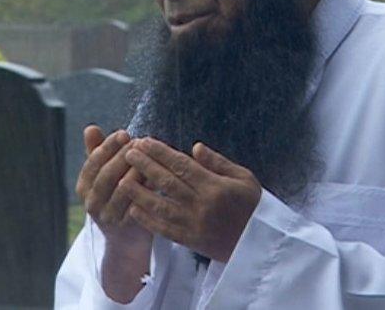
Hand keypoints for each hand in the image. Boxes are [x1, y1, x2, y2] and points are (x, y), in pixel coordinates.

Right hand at [76, 125, 151, 248]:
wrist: (127, 237)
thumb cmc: (116, 195)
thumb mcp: (105, 175)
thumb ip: (98, 152)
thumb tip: (90, 127)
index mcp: (83, 187)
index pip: (93, 163)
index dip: (107, 147)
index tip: (124, 133)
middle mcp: (92, 203)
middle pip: (106, 175)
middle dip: (123, 156)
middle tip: (139, 141)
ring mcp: (108, 217)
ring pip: (122, 190)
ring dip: (135, 171)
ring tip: (149, 156)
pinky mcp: (126, 227)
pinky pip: (137, 204)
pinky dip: (146, 190)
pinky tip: (157, 177)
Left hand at [121, 138, 261, 262]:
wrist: (261, 244)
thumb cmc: (253, 205)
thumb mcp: (244, 177)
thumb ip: (218, 162)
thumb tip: (194, 147)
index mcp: (215, 186)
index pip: (182, 165)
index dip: (161, 152)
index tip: (144, 141)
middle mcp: (202, 205)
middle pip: (168, 182)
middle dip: (146, 165)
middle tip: (128, 152)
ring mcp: (194, 225)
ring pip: (161, 206)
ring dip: (140, 192)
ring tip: (123, 179)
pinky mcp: (190, 241)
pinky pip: (165, 230)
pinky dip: (148, 220)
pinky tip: (134, 209)